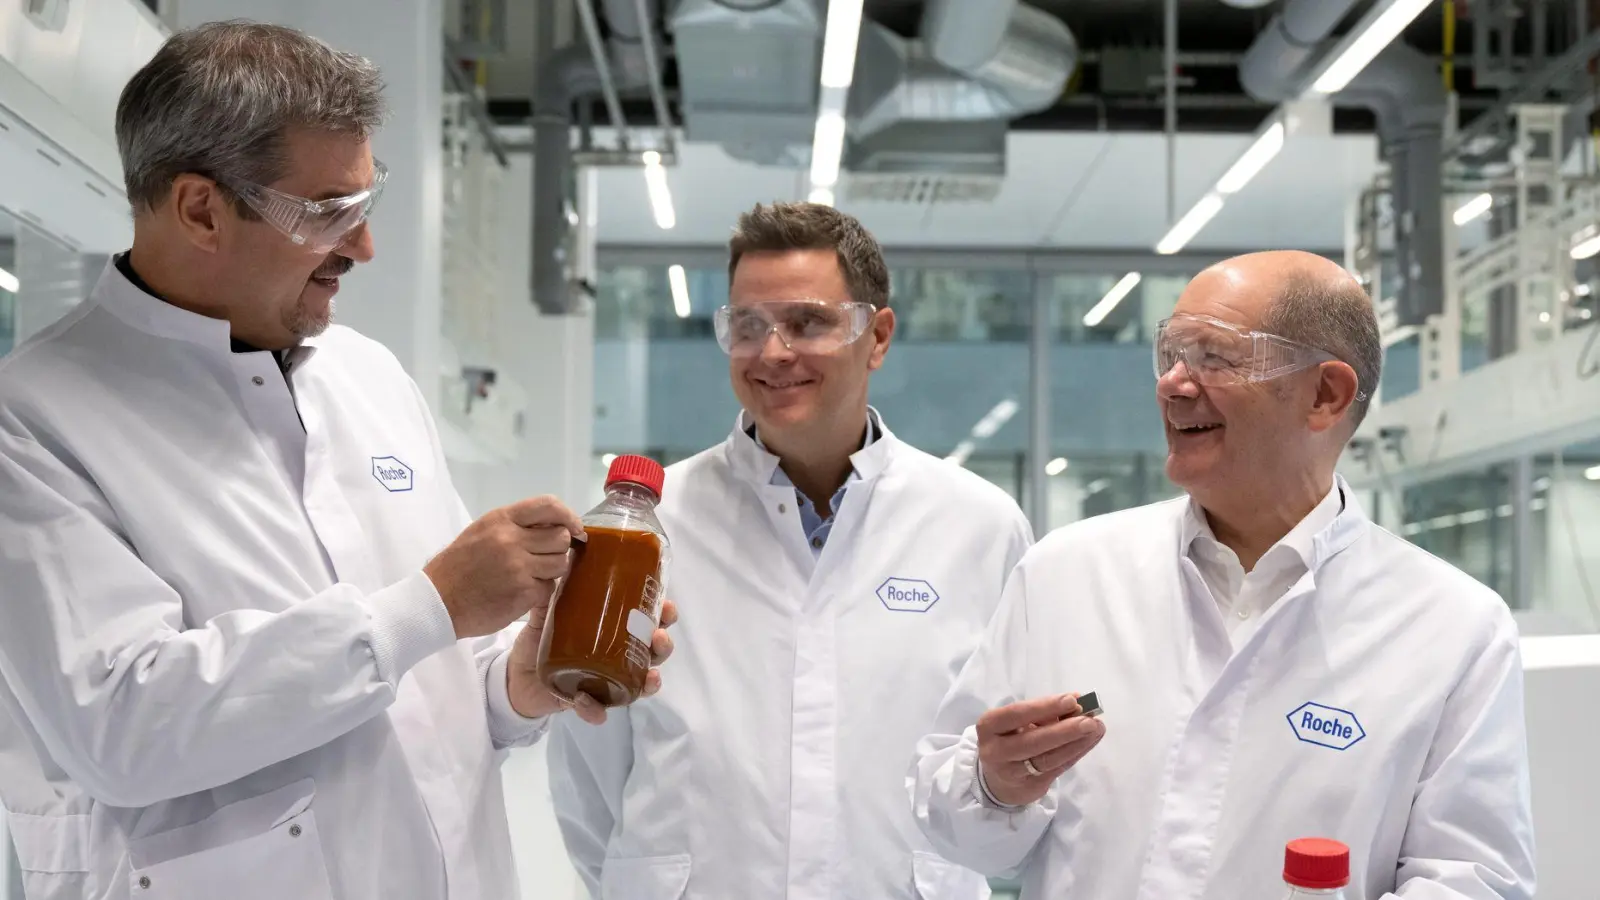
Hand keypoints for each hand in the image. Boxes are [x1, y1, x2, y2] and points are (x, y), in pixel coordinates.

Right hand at [423, 495, 583, 639]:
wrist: (437, 601)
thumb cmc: (459, 566)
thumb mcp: (482, 532)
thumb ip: (515, 526)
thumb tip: (555, 525)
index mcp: (501, 519)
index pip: (548, 505)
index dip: (569, 516)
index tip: (575, 529)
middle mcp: (512, 539)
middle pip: (561, 537)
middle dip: (557, 548)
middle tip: (542, 558)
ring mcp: (519, 567)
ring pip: (561, 564)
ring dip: (551, 571)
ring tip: (530, 575)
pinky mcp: (524, 593)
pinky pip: (549, 588)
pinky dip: (540, 591)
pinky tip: (521, 592)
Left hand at [506, 598, 679, 724]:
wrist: (515, 675)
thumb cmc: (539, 640)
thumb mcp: (545, 614)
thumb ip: (550, 594)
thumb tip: (557, 564)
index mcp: (613, 631)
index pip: (646, 622)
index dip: (663, 615)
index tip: (668, 605)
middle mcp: (616, 658)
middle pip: (652, 653)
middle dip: (663, 646)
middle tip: (660, 636)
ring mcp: (605, 682)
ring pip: (638, 684)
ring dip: (650, 681)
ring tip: (650, 676)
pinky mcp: (585, 702)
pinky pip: (597, 710)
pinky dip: (596, 710)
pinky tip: (589, 703)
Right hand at [977, 693, 1104, 806]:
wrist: (998, 778)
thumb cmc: (1011, 738)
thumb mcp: (1018, 722)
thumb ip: (1044, 713)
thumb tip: (1077, 702)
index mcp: (990, 726)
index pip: (1017, 714)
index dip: (1045, 707)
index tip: (1072, 700)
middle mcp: (995, 751)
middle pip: (1032, 741)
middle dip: (1064, 730)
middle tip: (1089, 720)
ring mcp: (1011, 772)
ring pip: (1047, 759)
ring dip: (1075, 743)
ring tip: (1096, 729)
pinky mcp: (1030, 787)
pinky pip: (1057, 769)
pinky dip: (1075, 753)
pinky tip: (1089, 741)